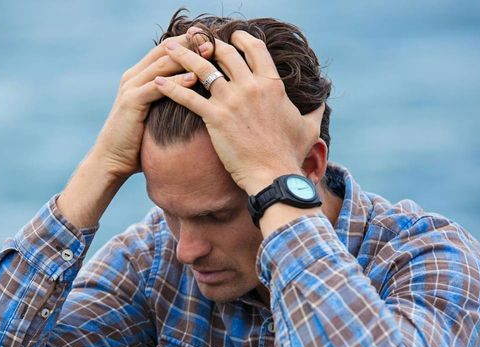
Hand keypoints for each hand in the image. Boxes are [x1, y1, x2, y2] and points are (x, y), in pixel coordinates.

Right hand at [57, 35, 207, 228]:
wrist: (111, 160)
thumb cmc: (137, 142)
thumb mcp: (156, 115)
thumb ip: (170, 100)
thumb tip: (197, 98)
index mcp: (140, 76)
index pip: (167, 49)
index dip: (189, 41)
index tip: (212, 38)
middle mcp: (134, 76)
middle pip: (165, 50)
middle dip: (190, 43)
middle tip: (214, 39)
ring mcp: (131, 87)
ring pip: (162, 64)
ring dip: (187, 57)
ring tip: (209, 52)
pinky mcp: (131, 102)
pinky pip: (157, 87)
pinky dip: (176, 82)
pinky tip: (194, 79)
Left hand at [154, 30, 323, 194]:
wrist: (274, 176)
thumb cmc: (290, 155)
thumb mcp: (309, 128)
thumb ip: (315, 110)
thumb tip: (322, 102)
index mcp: (272, 84)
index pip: (254, 49)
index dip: (240, 39)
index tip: (230, 36)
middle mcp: (251, 86)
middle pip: (225, 53)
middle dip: (207, 42)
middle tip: (193, 38)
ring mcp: (232, 100)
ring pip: (202, 68)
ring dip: (182, 55)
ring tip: (167, 48)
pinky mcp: (215, 117)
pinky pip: (187, 97)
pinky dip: (170, 88)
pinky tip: (156, 82)